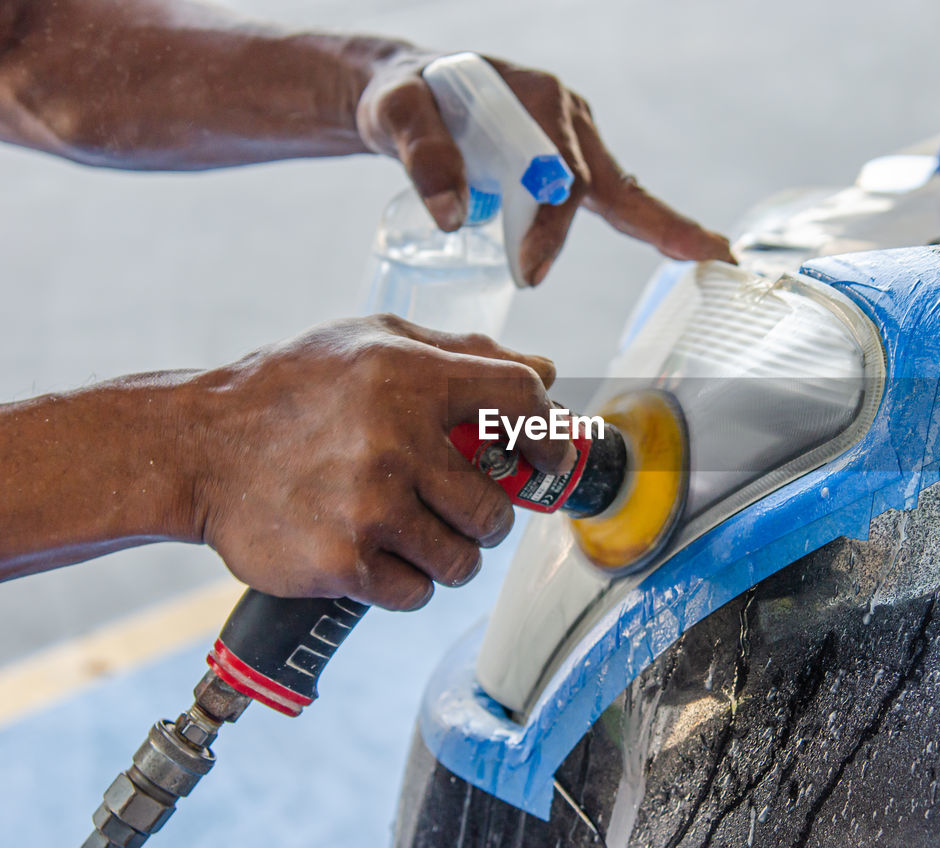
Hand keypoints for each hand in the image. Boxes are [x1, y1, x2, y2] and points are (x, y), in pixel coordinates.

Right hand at [192, 315, 571, 610]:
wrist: (198, 448)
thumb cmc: (293, 389)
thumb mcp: (371, 342)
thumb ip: (462, 353)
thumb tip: (548, 373)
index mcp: (411, 378)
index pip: (521, 404)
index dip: (549, 437)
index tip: (546, 461)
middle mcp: (396, 441)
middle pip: (497, 507)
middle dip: (486, 515)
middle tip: (456, 506)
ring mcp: (371, 507)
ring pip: (464, 558)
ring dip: (449, 554)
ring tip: (413, 532)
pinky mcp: (345, 562)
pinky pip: (418, 592)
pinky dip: (407, 583)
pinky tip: (377, 555)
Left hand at [357, 51, 734, 284]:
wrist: (409, 88)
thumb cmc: (403, 96)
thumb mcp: (394, 112)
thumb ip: (420, 154)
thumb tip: (453, 216)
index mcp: (535, 97)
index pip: (555, 171)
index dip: (549, 224)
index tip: (527, 269)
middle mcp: (567, 118)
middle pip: (605, 183)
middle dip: (645, 228)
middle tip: (685, 266)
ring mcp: (574, 140)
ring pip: (619, 191)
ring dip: (658, 227)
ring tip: (713, 255)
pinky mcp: (571, 163)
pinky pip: (613, 198)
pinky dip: (652, 223)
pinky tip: (695, 248)